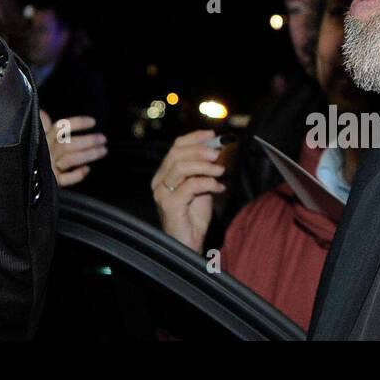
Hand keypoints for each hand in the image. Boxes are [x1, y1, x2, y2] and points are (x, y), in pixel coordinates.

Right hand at [39, 111, 106, 186]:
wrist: (23, 176)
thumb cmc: (33, 152)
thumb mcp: (36, 138)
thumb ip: (42, 126)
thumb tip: (42, 113)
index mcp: (45, 138)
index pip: (61, 127)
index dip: (78, 123)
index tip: (93, 122)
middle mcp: (47, 151)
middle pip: (69, 144)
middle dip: (88, 141)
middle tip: (103, 139)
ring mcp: (49, 166)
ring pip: (70, 160)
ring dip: (88, 155)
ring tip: (103, 151)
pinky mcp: (52, 181)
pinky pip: (65, 179)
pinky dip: (77, 175)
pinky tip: (87, 169)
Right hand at [151, 130, 226, 253]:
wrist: (189, 245)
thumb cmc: (194, 218)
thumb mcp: (200, 188)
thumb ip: (203, 170)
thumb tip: (217, 150)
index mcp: (164, 174)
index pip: (175, 147)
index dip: (194, 138)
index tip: (212, 135)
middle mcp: (159, 182)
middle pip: (177, 154)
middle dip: (199, 150)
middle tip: (218, 154)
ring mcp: (162, 193)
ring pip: (182, 167)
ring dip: (205, 166)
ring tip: (220, 171)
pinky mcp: (170, 205)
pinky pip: (190, 186)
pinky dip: (208, 183)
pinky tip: (219, 188)